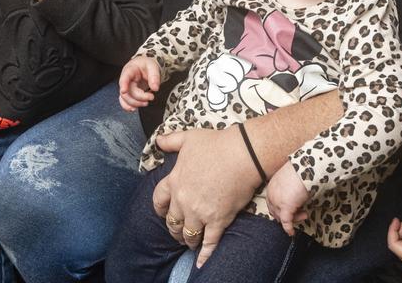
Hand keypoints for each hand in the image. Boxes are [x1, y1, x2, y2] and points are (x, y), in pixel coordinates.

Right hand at [118, 56, 160, 111]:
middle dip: (138, 97)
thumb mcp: (153, 67)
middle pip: (127, 92)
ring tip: (146, 103)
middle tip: (151, 97)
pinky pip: (125, 102)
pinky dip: (128, 106)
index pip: (124, 77)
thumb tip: (155, 88)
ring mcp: (126, 87)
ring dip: (135, 103)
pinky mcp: (129, 93)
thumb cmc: (147, 65)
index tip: (124, 91)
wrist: (146, 66)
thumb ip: (154, 77)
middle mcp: (126, 79)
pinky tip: (134, 109)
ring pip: (125, 99)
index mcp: (130, 70)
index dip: (123, 85)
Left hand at [152, 128, 261, 267]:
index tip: (163, 213)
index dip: (160, 209)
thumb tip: (158, 141)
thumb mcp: (189, 138)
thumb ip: (171, 140)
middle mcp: (183, 200)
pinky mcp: (217, 221)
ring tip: (191, 242)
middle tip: (178, 231)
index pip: (159, 201)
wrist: (243, 154)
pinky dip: (204, 254)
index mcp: (175, 181)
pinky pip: (208, 242)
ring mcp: (200, 212)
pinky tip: (201, 262)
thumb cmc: (217, 144)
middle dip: (174, 228)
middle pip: (173, 221)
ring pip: (188, 234)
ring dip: (188, 240)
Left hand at [265, 163, 308, 235]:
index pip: (272, 203)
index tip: (292, 210)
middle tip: (301, 213)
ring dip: (293, 219)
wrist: (305, 168)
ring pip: (282, 217)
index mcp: (271, 187)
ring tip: (304, 215)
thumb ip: (287, 188)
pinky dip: (289, 228)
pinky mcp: (285, 207)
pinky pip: (286, 222)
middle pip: (275, 212)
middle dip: (287, 215)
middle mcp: (271, 195)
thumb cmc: (301, 170)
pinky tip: (291, 232)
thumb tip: (294, 194)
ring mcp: (277, 202)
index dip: (280, 209)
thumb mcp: (289, 179)